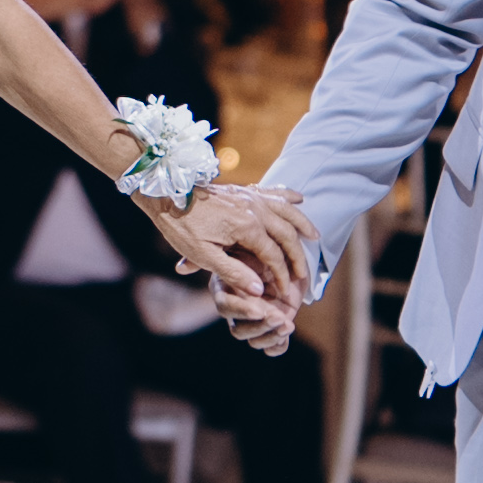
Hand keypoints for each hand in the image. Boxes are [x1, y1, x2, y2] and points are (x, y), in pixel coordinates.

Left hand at [156, 183, 315, 327]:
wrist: (167, 192)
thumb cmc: (182, 226)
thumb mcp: (204, 255)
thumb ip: (234, 273)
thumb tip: (258, 291)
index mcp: (246, 227)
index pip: (273, 256)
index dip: (281, 276)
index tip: (285, 292)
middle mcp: (255, 209)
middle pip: (287, 234)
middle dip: (297, 256)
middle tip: (303, 275)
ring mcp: (251, 196)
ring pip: (287, 211)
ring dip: (302, 224)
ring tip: (315, 237)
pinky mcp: (245, 190)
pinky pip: (274, 192)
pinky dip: (289, 196)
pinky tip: (300, 199)